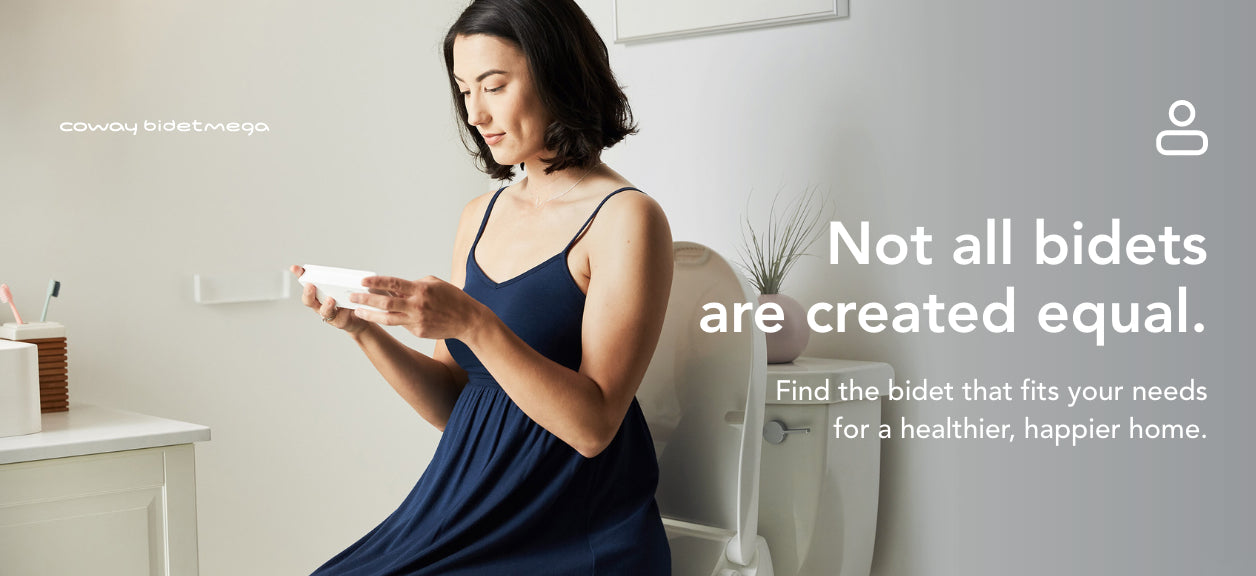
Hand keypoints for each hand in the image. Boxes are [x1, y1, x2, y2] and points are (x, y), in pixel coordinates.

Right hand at [290, 265, 369, 334]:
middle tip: (310, 285)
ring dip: (326, 305)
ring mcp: (329, 314)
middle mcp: (320, 304)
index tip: (294, 268)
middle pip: (309, 300)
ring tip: (330, 299)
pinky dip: (344, 312)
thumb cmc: (349, 299)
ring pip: (324, 311)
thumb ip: (342, 278)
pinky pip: (340, 318)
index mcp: (319, 292)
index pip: (306, 282)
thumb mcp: (346, 285)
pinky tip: (348, 307)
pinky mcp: (340, 322)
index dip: (300, 275)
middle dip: (308, 293)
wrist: (360, 317)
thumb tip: (344, 271)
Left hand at [349, 275, 485, 340]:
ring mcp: (417, 320)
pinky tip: (384, 316)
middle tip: (352, 297)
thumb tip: (394, 287)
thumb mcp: (433, 284)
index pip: (393, 283)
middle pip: (386, 302)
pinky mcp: (418, 332)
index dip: (376, 282)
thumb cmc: (451, 298)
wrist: (468, 320)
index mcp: (421, 290)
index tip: (363, 281)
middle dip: (366, 299)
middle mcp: (417, 305)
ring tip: (358, 311)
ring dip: (370, 314)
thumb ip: (413, 285)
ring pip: (388, 318)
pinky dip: (392, 319)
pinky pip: (401, 324)